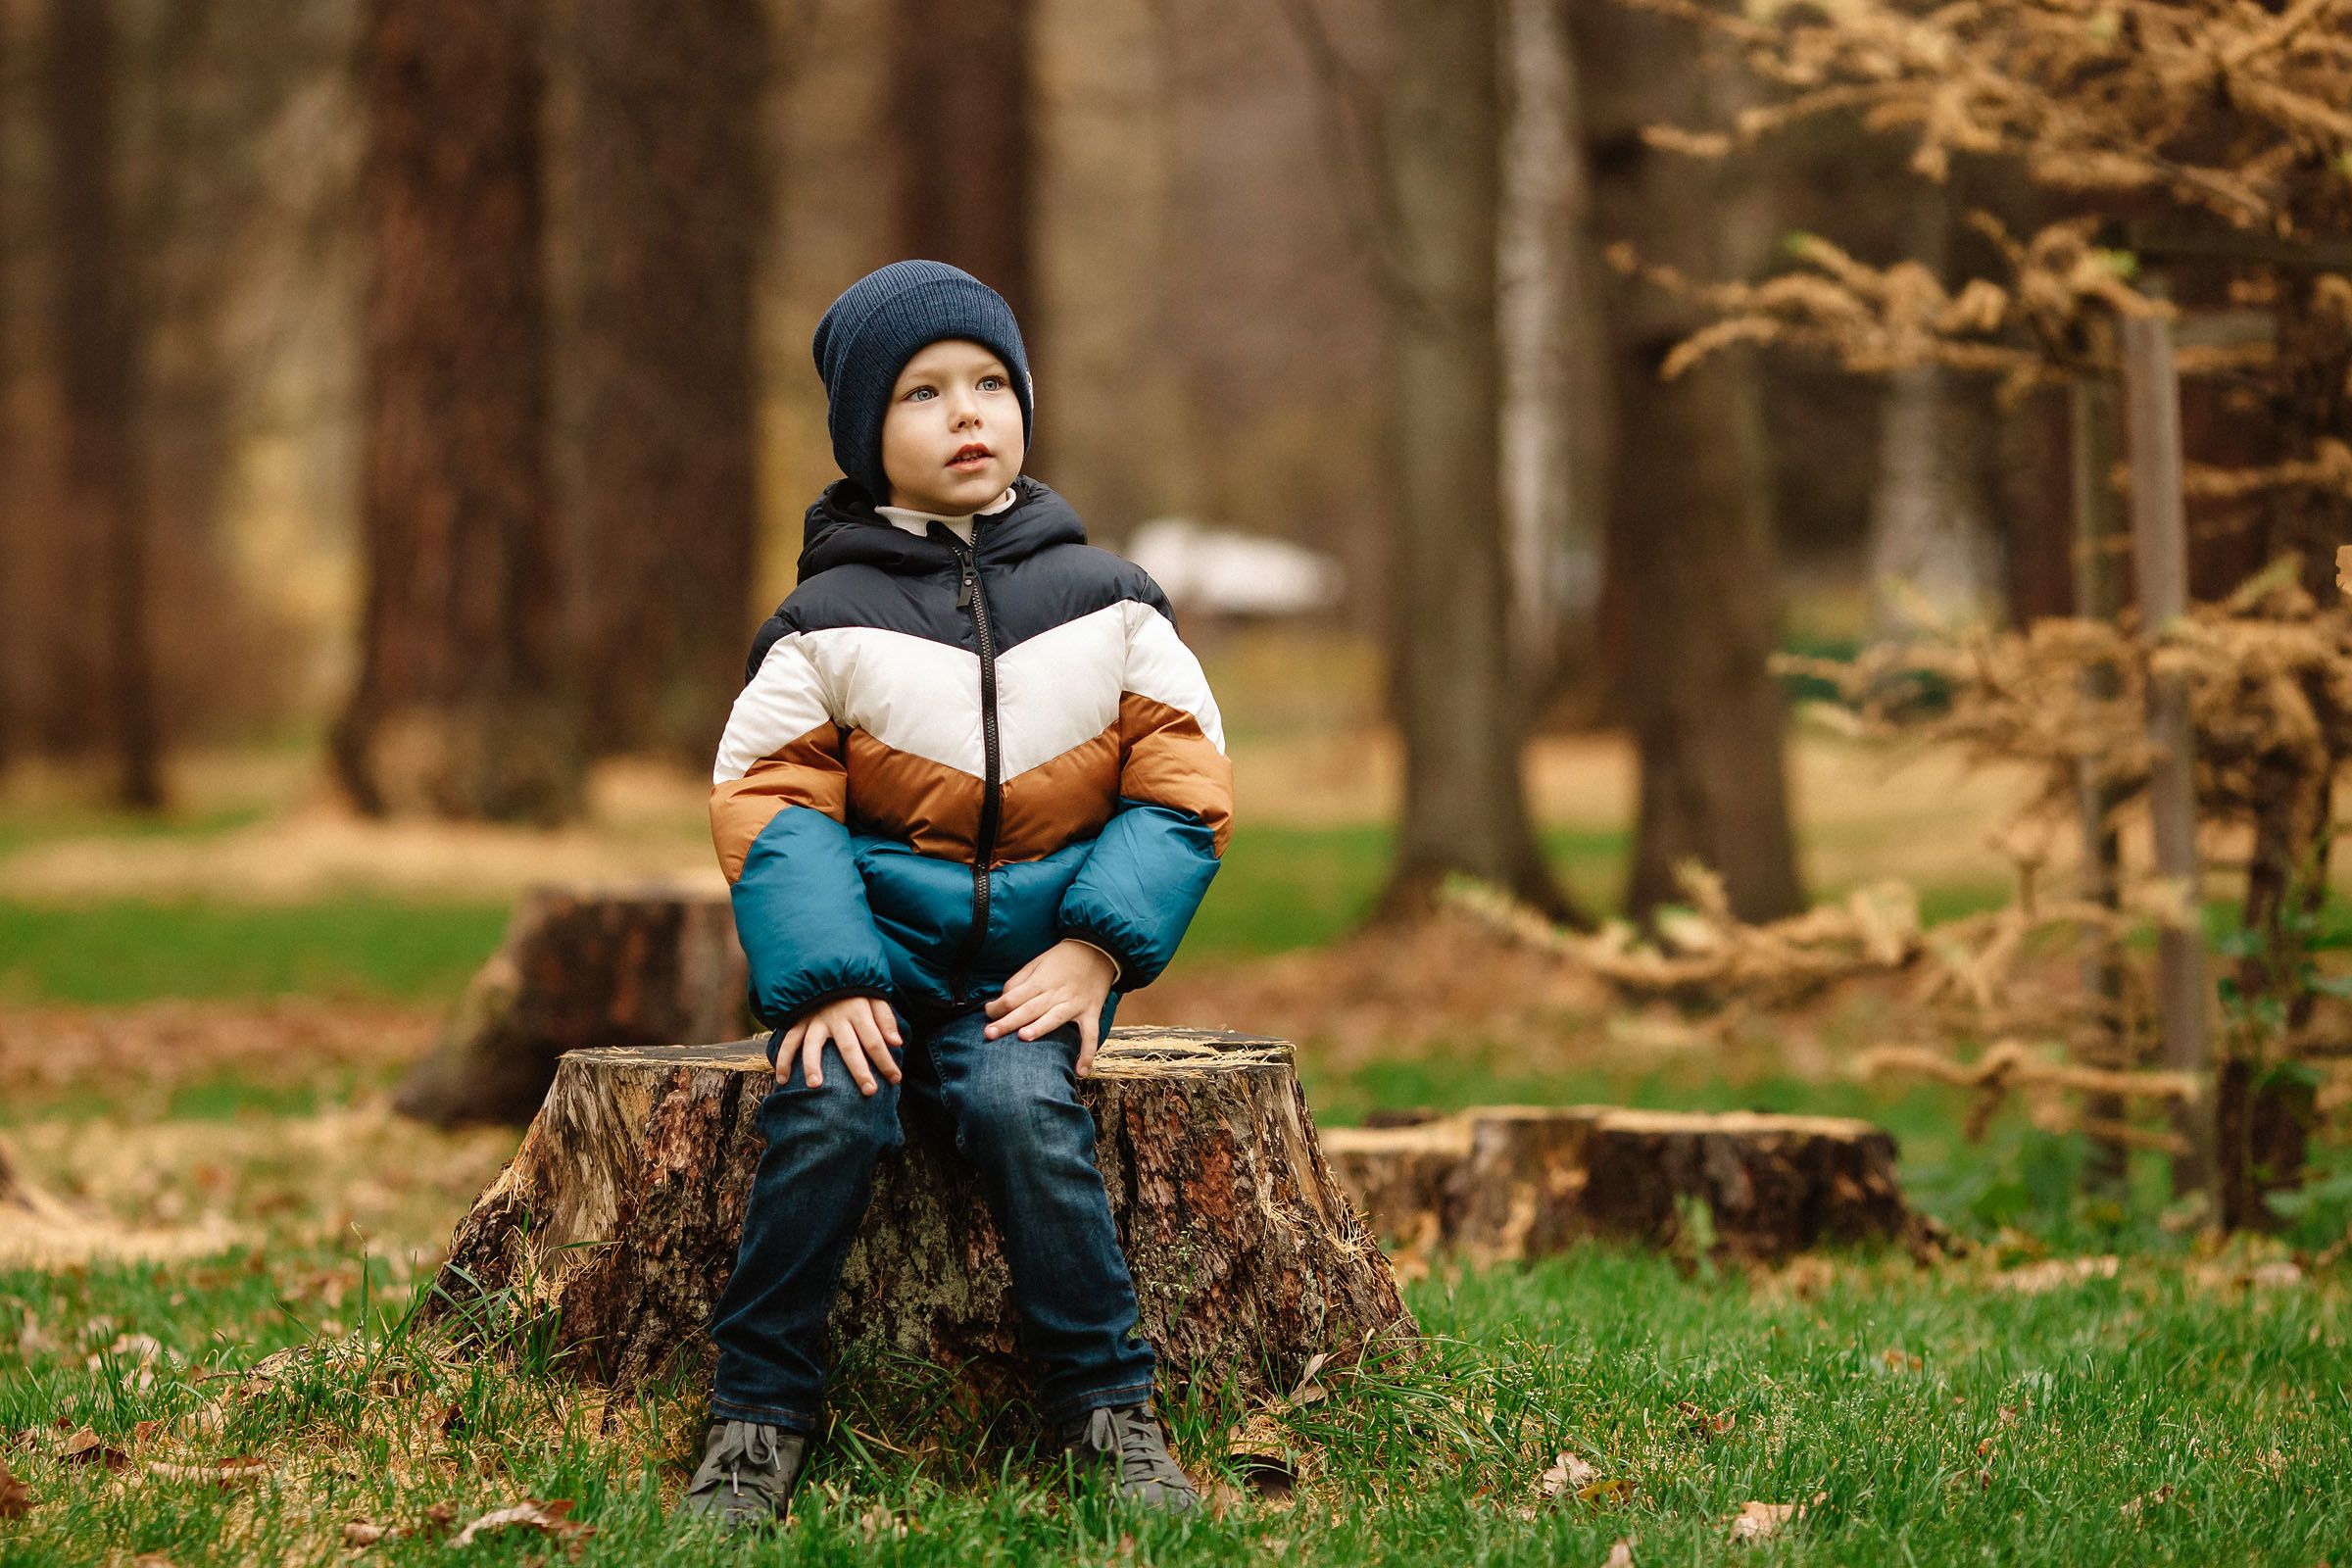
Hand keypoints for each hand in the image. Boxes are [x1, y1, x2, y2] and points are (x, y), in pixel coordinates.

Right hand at [778, 995, 902, 1095]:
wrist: (826, 967)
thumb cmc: (855, 990)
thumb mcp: (875, 996)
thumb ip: (886, 1018)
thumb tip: (897, 1042)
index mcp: (858, 1011)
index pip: (875, 1040)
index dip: (886, 1061)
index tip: (895, 1079)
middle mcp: (836, 1017)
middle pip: (849, 1047)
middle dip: (859, 1071)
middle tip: (869, 1091)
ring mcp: (815, 1020)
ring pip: (813, 1045)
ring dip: (813, 1065)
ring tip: (815, 1086)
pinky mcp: (799, 1021)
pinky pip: (789, 1041)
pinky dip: (783, 1059)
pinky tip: (782, 1080)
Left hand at [983, 940, 1116, 1075]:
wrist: (1097, 950)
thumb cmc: (1061, 959)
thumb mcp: (1036, 962)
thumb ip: (1019, 981)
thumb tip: (1003, 1000)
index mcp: (1041, 980)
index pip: (1014, 996)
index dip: (998, 1006)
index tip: (987, 1014)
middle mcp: (1057, 992)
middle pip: (1029, 1008)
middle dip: (1008, 1022)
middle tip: (989, 1034)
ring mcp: (1075, 1004)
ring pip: (1055, 1018)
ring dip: (1040, 1028)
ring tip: (1023, 1038)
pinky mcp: (1091, 1012)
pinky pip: (1090, 1035)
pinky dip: (1087, 1053)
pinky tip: (1080, 1071)